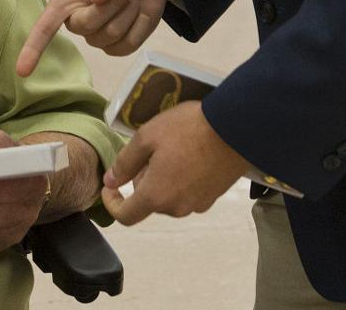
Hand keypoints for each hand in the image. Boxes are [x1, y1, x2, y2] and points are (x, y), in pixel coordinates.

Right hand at [16, 0, 174, 76]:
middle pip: (88, 26)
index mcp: (65, 1)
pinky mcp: (119, 47)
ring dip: (128, 9)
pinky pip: (128, 45)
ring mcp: (99, 37)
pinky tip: (138, 9)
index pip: (44, 28)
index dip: (33, 48)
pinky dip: (139, 24)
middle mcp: (78, 22)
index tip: (21, 71)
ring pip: (111, 35)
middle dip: (112, 4)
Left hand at [101, 101, 247, 224]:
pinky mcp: (213, 197)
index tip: (110, 186)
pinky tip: (188, 155)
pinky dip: (181, 180)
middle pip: (149, 201)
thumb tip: (110, 181)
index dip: (112, 204)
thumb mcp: (147, 137)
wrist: (235, 128)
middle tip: (149, 150)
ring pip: (169, 197)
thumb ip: (125, 163)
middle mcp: (177, 207)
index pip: (126, 216)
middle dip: (142, 179)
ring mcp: (197, 204)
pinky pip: (187, 193)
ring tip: (170, 149)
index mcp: (156, 196)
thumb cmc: (187, 130)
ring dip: (162, 180)